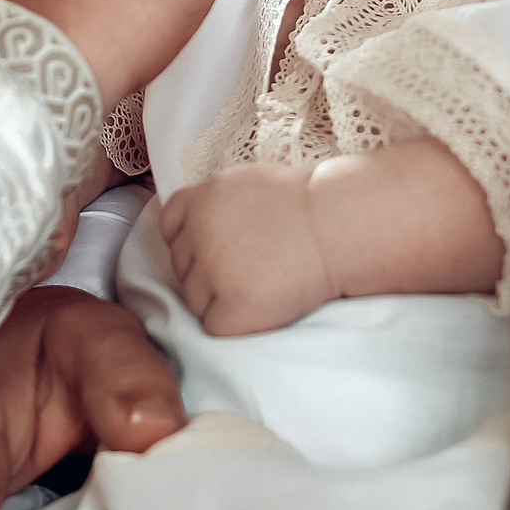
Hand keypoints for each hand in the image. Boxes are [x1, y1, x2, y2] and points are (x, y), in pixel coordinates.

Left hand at [160, 163, 336, 335]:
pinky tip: (263, 305)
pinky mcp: (231, 307)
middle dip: (207, 272)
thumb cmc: (306, 204)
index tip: (214, 248)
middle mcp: (198, 233)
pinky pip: (215, 326)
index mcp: (200, 199)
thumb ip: (214, 204)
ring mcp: (212, 271)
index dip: (190, 240)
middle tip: (249, 269)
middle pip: (181, 266)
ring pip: (195, 300)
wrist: (340, 226)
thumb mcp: (247, 183)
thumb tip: (195, 227)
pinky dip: (237, 323)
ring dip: (220, 300)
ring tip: (261, 285)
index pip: (169, 226)